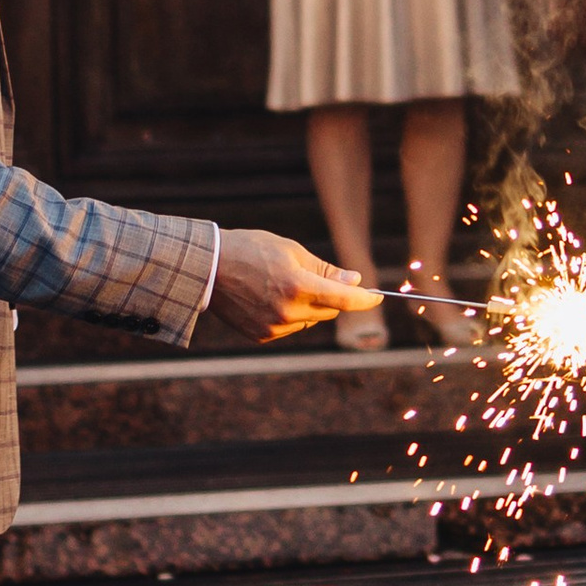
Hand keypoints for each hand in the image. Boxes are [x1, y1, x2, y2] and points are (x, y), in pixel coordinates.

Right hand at [203, 229, 380, 342]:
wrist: (208, 268)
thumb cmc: (251, 250)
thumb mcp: (292, 250)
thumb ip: (326, 269)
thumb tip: (355, 281)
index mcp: (299, 286)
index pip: (345, 300)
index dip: (365, 299)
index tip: (377, 296)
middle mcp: (289, 311)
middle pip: (329, 311)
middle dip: (332, 296)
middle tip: (317, 278)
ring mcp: (274, 327)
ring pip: (310, 321)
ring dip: (309, 307)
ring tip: (283, 284)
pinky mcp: (262, 336)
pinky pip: (289, 328)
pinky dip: (290, 316)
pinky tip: (270, 298)